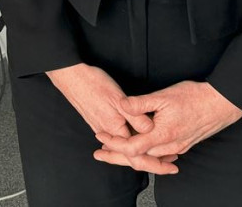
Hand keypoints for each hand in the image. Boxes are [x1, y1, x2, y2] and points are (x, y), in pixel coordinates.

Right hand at [47, 63, 177, 175]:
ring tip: (159, 156)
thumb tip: (152, 132)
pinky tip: (134, 142)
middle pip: (131, 157)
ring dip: (141, 154)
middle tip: (170, 165)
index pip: (137, 156)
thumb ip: (136, 117)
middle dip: (152, 163)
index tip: (171, 166)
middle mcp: (108, 134)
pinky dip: (129, 146)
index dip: (156, 163)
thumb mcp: (119, 99)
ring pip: (124, 149)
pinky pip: (117, 141)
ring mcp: (102, 129)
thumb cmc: (94, 84)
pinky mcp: (98, 122)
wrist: (70, 76)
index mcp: (115, 130)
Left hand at [93, 80, 241, 165]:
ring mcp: (177, 148)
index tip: (100, 137)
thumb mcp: (164, 96)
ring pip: (150, 158)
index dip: (114, 144)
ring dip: (131, 156)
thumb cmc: (194, 97)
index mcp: (163, 135)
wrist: (221, 103)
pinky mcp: (183, 145)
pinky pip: (161, 156)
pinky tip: (141, 150)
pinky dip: (147, 155)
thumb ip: (140, 103)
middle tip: (100, 154)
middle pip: (138, 159)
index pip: (132, 148)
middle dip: (117, 156)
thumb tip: (121, 104)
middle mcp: (170, 146)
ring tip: (115, 151)